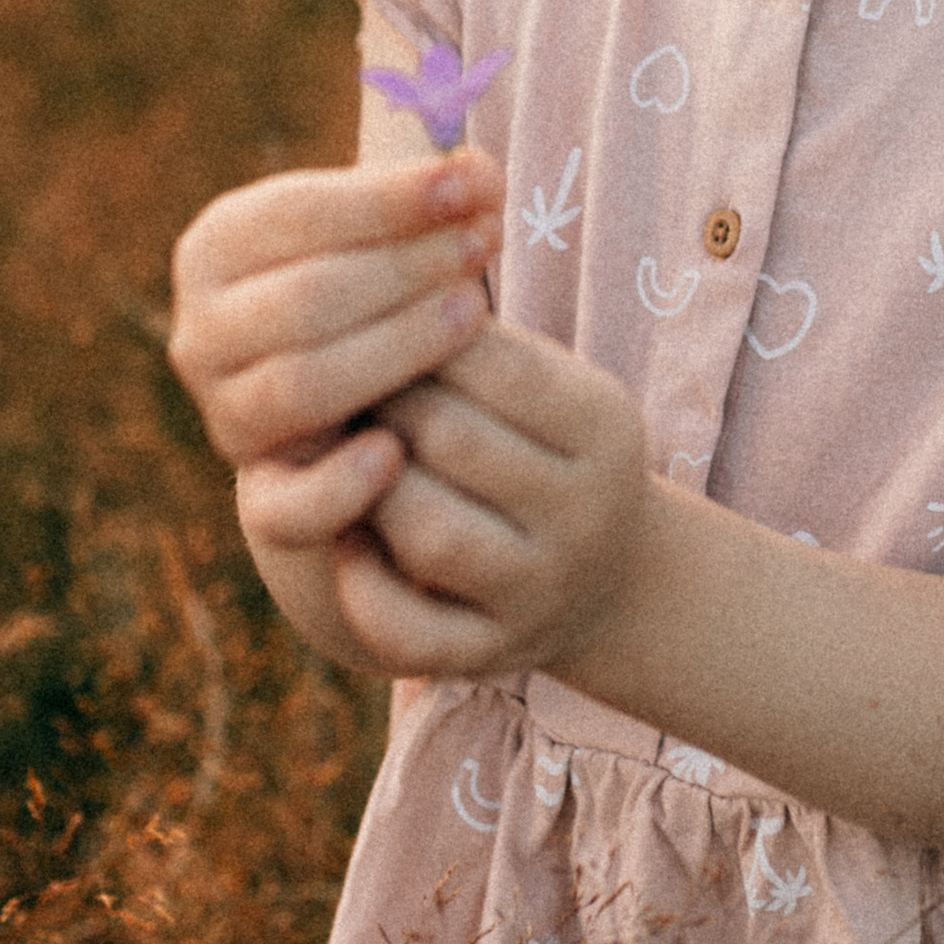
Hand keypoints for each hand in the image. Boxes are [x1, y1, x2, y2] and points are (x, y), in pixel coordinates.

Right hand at [165, 153, 503, 655]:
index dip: (392, 198)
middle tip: (487, 242)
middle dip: (405, 266)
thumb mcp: (390, 231)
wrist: (363, 411)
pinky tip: (396, 454)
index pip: (300, 214)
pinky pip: (285, 502)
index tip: (481, 180)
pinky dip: (339, 483)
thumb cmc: (383, 292)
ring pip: (302, 384)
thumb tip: (481, 164)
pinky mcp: (258, 494)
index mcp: (219, 246)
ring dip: (395, 348)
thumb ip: (426, 188)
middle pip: (306, 297)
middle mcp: (201, 331)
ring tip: (475, 311)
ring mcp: (223, 415)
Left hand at [343, 322, 656, 685]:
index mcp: (603, 428)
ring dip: (367, 490)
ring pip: (429, 534)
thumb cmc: (546, 448)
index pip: (496, 364)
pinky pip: (408, 630)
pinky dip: (363, 587)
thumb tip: (366, 289)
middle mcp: (585, 514)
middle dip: (380, 405)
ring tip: (343, 458)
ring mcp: (540, 592)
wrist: (610, 578)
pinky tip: (349, 544)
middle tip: (333, 383)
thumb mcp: (546, 383)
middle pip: (452, 442)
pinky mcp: (490, 654)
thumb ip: (471, 347)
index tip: (368, 320)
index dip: (417, 337)